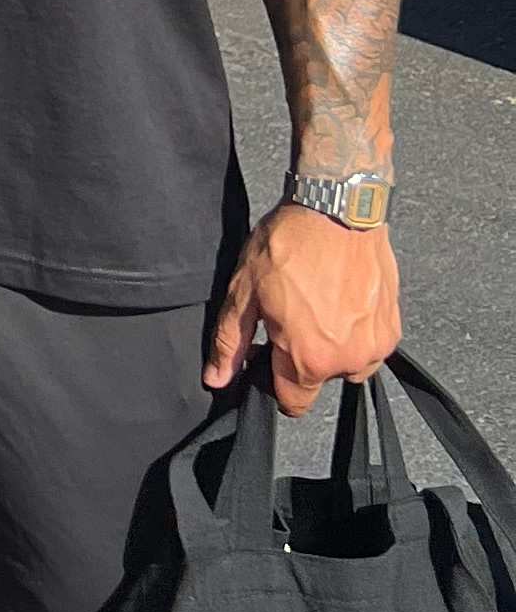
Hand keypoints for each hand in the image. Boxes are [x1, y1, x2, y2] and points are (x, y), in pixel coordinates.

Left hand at [207, 202, 403, 412]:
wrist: (337, 209)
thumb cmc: (289, 245)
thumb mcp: (244, 292)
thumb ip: (230, 343)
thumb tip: (217, 379)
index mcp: (309, 358)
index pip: (292, 402)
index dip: (273, 382)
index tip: (267, 357)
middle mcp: (348, 360)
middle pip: (318, 379)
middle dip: (301, 357)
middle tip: (289, 316)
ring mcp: (376, 344)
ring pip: (346, 364)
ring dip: (331, 346)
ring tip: (317, 305)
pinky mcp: (394, 326)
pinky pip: (369, 345)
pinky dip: (354, 331)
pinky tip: (339, 299)